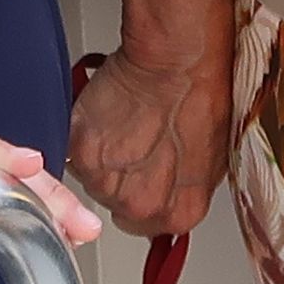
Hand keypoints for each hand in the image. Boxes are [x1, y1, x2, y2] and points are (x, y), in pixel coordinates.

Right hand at [66, 28, 234, 239]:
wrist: (178, 59)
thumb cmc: (202, 95)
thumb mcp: (212, 157)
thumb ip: (184, 189)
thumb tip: (170, 193)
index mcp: (179, 213)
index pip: (145, 224)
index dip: (142, 193)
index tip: (141, 174)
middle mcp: (141, 205)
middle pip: (113, 202)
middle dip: (118, 176)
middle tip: (133, 142)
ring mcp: (106, 181)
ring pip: (89, 178)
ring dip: (98, 155)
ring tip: (121, 125)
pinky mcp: (81, 151)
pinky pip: (71, 151)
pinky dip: (81, 133)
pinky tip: (105, 114)